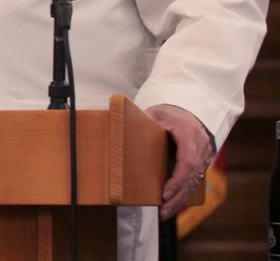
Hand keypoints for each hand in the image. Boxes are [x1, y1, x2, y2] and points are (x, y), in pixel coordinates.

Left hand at [145, 104, 214, 219]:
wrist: (190, 112)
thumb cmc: (169, 113)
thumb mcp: (156, 113)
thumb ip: (144, 122)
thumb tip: (121, 127)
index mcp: (189, 133)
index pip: (187, 161)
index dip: (177, 179)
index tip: (165, 193)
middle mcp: (201, 147)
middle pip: (192, 177)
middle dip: (178, 196)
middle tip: (163, 211)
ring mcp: (204, 156)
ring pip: (195, 182)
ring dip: (181, 200)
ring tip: (165, 213)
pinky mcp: (202, 164)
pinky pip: (195, 181)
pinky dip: (184, 194)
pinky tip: (173, 206)